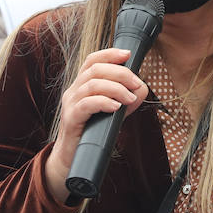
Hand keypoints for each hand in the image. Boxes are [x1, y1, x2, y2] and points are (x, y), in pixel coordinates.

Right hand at [42, 48, 147, 203]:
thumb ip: (127, 100)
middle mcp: (74, 91)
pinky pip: (86, 104)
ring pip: (91, 84)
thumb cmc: (92, 133)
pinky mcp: (70, 119)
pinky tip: (116, 107)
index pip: (92, 61)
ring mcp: (70, 104)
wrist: (71, 159)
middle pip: (94, 69)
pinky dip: (103, 102)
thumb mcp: (113, 113)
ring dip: (115, 88)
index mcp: (82, 85)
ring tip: (129, 99)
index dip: (109, 54)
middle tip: (137, 84)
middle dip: (120, 73)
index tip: (127, 54)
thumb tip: (142, 88)